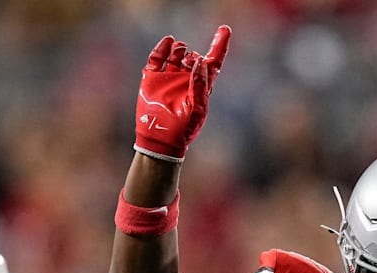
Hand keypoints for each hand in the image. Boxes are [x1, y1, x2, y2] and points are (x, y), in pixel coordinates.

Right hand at [133, 26, 230, 161]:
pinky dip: (161, 49)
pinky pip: (156, 59)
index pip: (213, 62)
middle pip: (192, 57)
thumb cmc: (184, 130)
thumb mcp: (198, 109)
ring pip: (175, 55)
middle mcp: (185, 80)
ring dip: (179, 49)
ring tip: (180, 51)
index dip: (219, 45)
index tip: (224, 29)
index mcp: (201, 86)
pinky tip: (168, 42)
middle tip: (189, 60)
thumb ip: (200, 85)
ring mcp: (168, 79)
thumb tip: (201, 62)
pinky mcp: (152, 79)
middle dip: (192, 55)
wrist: (160, 140)